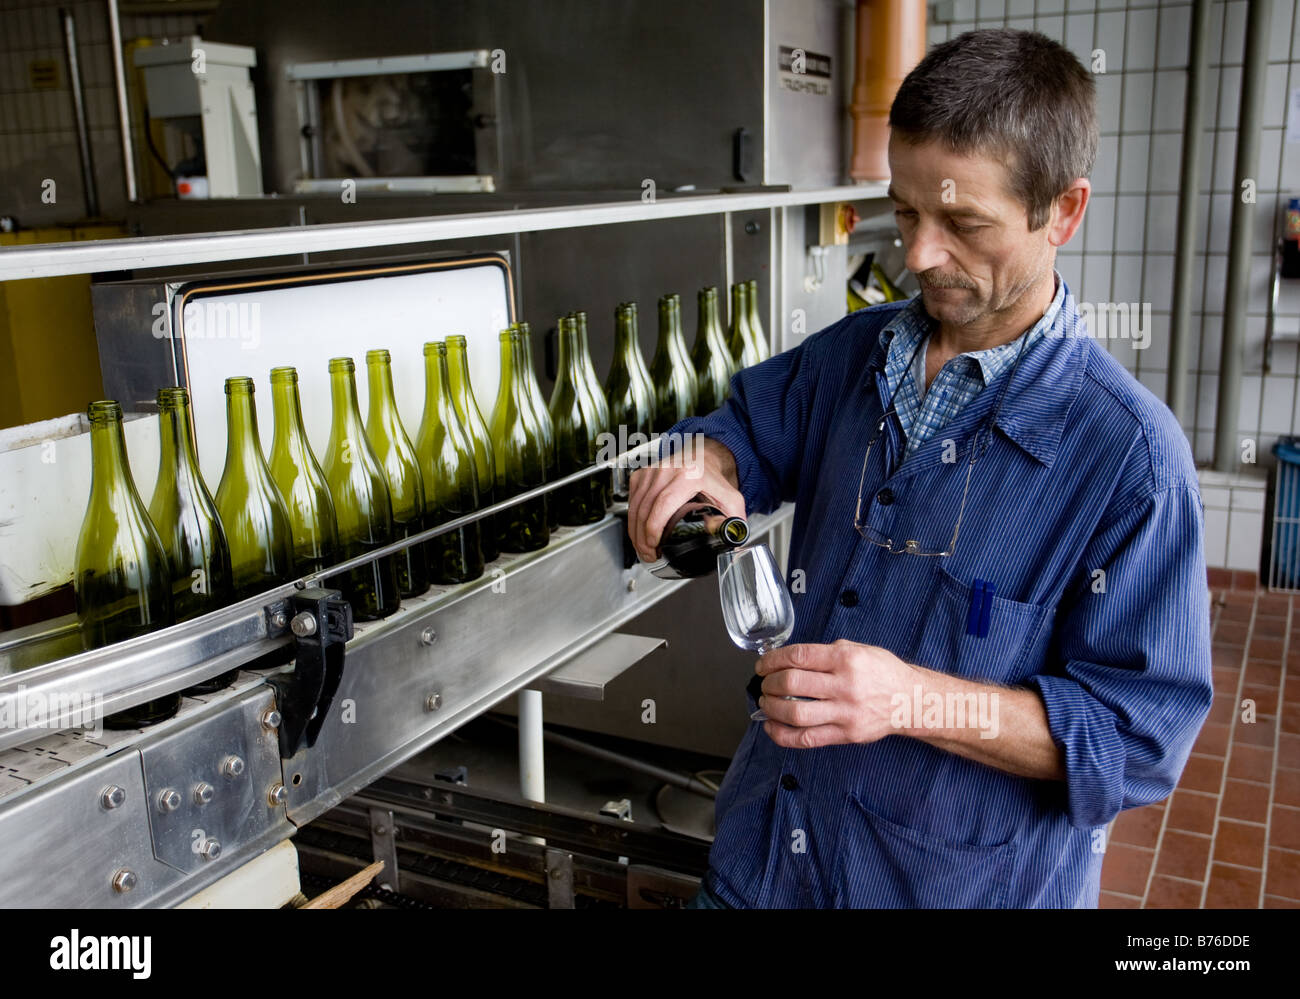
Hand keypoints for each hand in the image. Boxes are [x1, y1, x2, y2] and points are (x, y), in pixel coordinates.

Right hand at [627, 438, 744, 562]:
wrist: (703, 457)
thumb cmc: (714, 479)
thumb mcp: (731, 500)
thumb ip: (734, 522)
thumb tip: (730, 544)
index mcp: (689, 475)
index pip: (663, 503)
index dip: (654, 528)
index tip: (654, 546)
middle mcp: (667, 470)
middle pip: (645, 508)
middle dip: (643, 537)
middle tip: (649, 555)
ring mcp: (652, 470)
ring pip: (635, 506)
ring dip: (635, 531)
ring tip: (643, 549)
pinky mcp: (642, 474)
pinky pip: (632, 500)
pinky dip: (632, 519)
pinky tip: (638, 532)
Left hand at [756, 639, 916, 748]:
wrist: (910, 701)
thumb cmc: (883, 672)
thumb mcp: (858, 649)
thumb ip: (826, 653)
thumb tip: (790, 659)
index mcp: (846, 659)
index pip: (798, 657)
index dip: (773, 660)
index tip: (762, 664)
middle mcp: (845, 685)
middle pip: (792, 684)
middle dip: (769, 683)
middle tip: (764, 683)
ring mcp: (845, 713)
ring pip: (796, 714)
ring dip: (772, 708)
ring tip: (765, 702)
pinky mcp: (846, 735)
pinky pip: (807, 739)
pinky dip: (782, 735)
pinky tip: (772, 727)